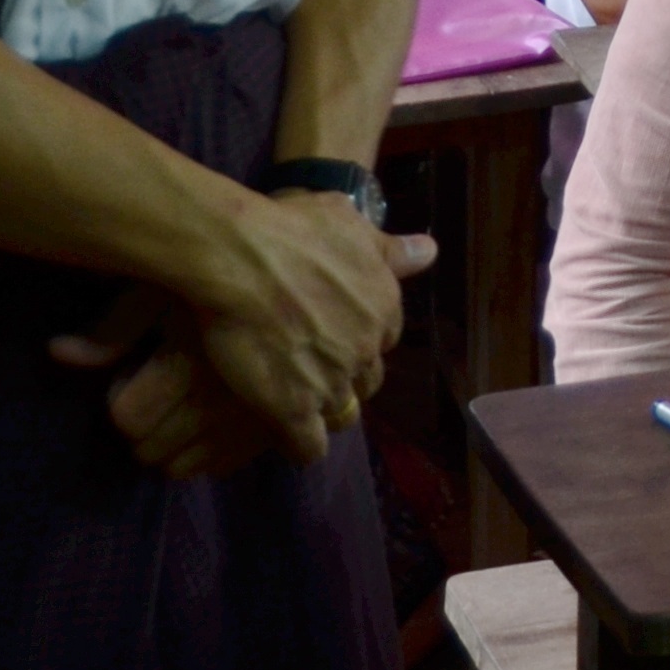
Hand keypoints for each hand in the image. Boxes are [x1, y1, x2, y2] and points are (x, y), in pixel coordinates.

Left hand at [51, 287, 281, 481]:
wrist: (311, 274)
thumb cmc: (228, 273)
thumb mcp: (162, 286)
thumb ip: (112, 326)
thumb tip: (56, 352)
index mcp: (189, 363)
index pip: (126, 416)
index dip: (120, 396)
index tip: (133, 373)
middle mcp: (220, 401)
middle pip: (150, 449)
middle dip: (141, 426)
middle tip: (156, 388)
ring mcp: (253, 421)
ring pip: (184, 466)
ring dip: (172, 444)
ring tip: (183, 404)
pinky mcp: (282, 430)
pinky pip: (224, 466)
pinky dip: (209, 451)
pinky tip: (214, 417)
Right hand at [184, 190, 433, 463]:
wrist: (240, 257)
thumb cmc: (291, 230)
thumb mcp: (348, 223)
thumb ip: (389, 248)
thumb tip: (429, 252)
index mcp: (383, 305)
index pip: (384, 335)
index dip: (360, 334)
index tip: (334, 328)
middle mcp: (366, 348)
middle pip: (367, 377)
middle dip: (347, 373)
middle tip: (312, 362)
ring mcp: (333, 382)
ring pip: (343, 411)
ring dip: (326, 407)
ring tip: (297, 396)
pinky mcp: (295, 410)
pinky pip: (310, 446)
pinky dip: (302, 444)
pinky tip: (287, 433)